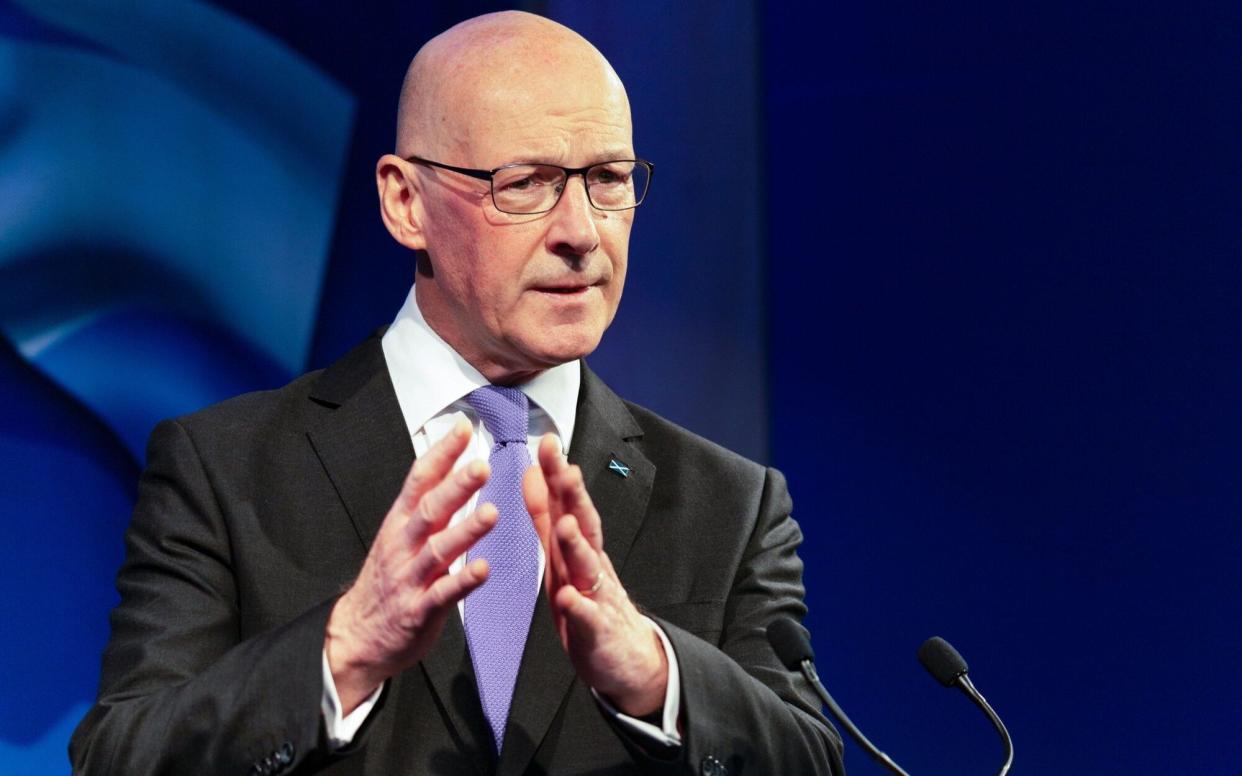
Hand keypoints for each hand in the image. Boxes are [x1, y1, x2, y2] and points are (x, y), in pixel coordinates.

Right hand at [325, 419, 496, 712]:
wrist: (357, 635)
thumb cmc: (388, 579)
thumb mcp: (399, 534)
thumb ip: (425, 503)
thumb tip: (451, 465)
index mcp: (400, 522)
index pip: (420, 479)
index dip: (441, 453)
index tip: (463, 428)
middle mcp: (403, 545)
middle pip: (430, 510)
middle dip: (456, 487)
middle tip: (482, 466)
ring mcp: (409, 578)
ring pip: (438, 550)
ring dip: (465, 531)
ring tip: (491, 513)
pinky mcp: (418, 610)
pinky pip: (443, 594)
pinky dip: (463, 581)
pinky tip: (484, 569)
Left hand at [522, 434, 667, 716]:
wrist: (628, 657)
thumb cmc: (591, 600)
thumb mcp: (563, 554)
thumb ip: (545, 515)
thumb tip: (532, 473)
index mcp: (578, 546)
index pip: (569, 503)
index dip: (558, 475)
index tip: (548, 443)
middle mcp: (590, 566)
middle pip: (584, 526)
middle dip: (574, 499)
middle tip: (566, 470)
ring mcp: (597, 597)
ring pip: (588, 568)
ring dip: (577, 546)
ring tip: (565, 526)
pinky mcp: (597, 632)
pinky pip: (589, 619)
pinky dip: (580, 608)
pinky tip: (570, 599)